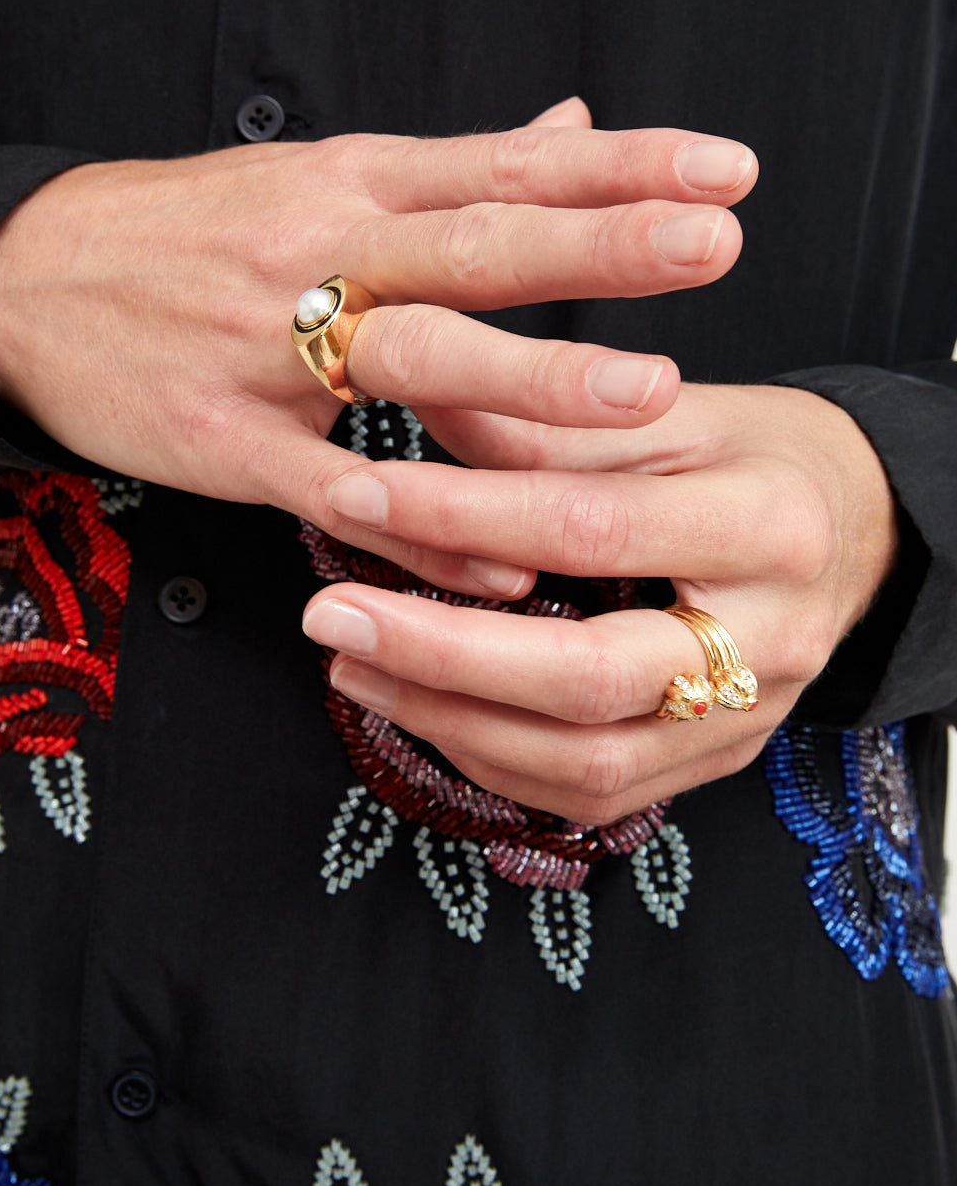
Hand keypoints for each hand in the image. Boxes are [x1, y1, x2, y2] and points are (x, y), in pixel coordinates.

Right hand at [0, 99, 754, 592]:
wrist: (30, 281)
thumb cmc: (194, 232)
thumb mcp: (322, 178)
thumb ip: (455, 169)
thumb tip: (567, 124)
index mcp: (356, 186)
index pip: (507, 167)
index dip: (619, 166)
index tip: (725, 170)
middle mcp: (324, 255)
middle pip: (476, 245)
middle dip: (599, 248)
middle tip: (712, 246)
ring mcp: (270, 351)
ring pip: (414, 357)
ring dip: (531, 378)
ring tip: (646, 395)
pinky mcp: (226, 442)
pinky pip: (338, 489)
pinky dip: (425, 530)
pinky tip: (507, 562)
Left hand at [303, 384, 897, 821]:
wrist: (853, 532)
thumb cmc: (756, 458)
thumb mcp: (667, 412)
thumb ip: (544, 419)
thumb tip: (409, 393)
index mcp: (766, 525)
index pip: (591, 530)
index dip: (463, 518)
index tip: (359, 496)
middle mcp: (769, 640)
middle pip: (586, 678)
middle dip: (441, 655)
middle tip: (332, 615)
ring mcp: (748, 719)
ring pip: (585, 762)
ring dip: (450, 720)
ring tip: (355, 664)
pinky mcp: (715, 762)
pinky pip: (593, 793)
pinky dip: (494, 759)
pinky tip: (424, 710)